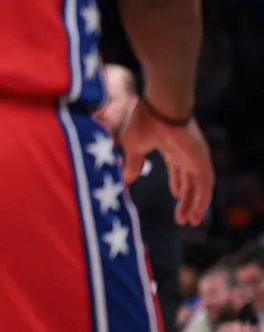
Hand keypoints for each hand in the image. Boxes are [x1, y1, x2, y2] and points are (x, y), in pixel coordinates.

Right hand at [119, 100, 212, 225]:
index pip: (179, 171)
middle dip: (186, 200)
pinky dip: (201, 201)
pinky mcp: (202, 161)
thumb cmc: (145, 122)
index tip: (176, 197)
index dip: (178, 186)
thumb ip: (133, 163)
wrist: (160, 109)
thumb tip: (126, 178)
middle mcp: (187, 154)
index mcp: (173, 149)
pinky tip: (195, 214)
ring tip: (189, 222)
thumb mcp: (133, 146)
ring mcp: (196, 158)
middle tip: (182, 218)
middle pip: (190, 182)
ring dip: (194, 205)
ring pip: (199, 187)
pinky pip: (205, 186)